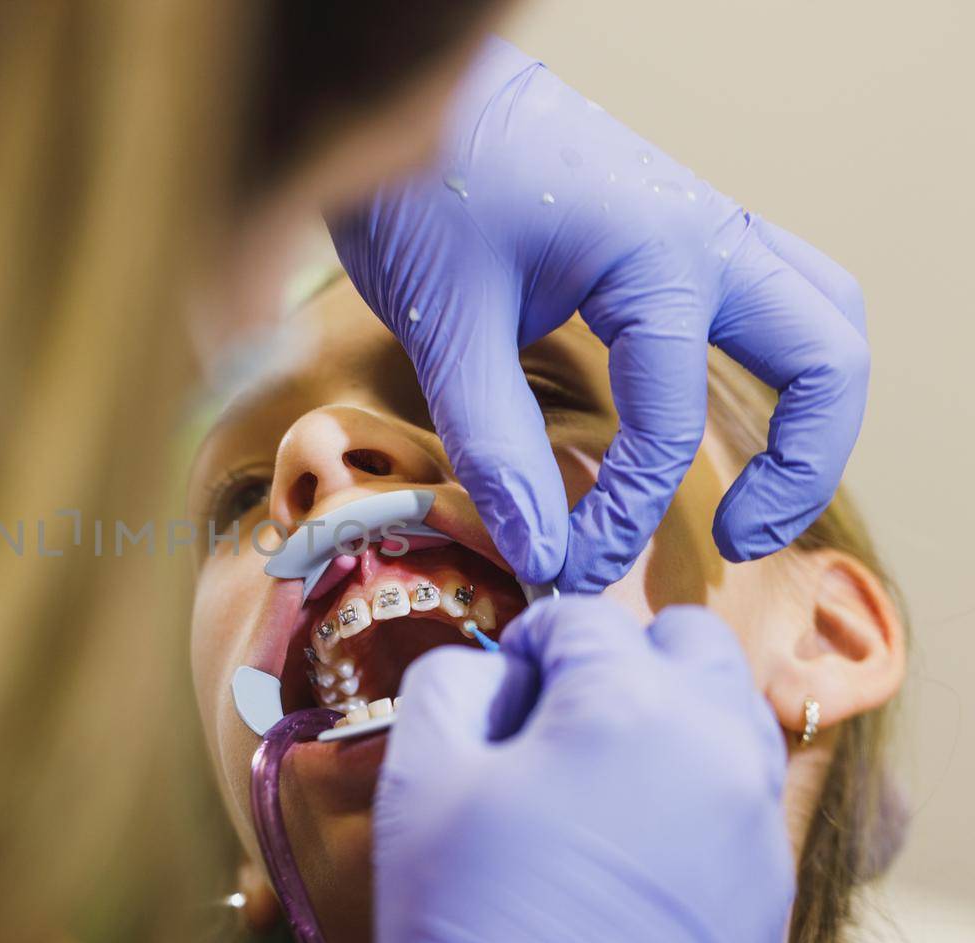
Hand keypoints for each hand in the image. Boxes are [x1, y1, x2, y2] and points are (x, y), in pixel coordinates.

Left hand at [330, 37, 868, 591]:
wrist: (403, 89)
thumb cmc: (421, 184)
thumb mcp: (446, 324)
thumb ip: (494, 443)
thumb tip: (542, 555)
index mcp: (659, 252)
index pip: (671, 423)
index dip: (623, 516)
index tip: (564, 566)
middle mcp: (709, 232)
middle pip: (825, 359)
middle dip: (798, 467)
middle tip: (735, 541)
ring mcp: (705, 223)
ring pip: (820, 318)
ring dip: (810, 412)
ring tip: (754, 498)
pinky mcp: (681, 228)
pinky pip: (773, 296)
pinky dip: (775, 363)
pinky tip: (714, 412)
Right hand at [375, 596, 792, 942]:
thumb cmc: (464, 919)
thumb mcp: (420, 774)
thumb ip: (455, 678)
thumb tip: (503, 669)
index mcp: (626, 706)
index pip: (585, 619)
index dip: (529, 642)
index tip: (503, 686)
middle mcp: (715, 747)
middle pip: (692, 643)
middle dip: (624, 658)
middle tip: (561, 718)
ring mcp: (755, 822)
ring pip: (731, 714)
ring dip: (668, 715)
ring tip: (599, 779)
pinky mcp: (769, 888)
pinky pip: (740, 798)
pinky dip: (692, 792)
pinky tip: (629, 849)